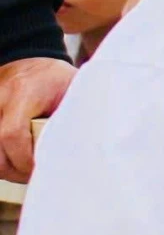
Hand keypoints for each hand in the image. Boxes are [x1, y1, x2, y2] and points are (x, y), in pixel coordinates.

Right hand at [0, 56, 71, 181]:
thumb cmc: (57, 77)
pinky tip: (12, 160)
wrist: (31, 58)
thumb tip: (85, 149)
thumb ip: (74, 116)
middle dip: (13, 168)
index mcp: (24, 91)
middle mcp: (0, 96)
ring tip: (23, 171)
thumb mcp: (72, 91)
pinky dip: (0, 155)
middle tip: (33, 176)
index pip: (11, 134)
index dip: (23, 159)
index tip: (40, 170)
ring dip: (4, 165)